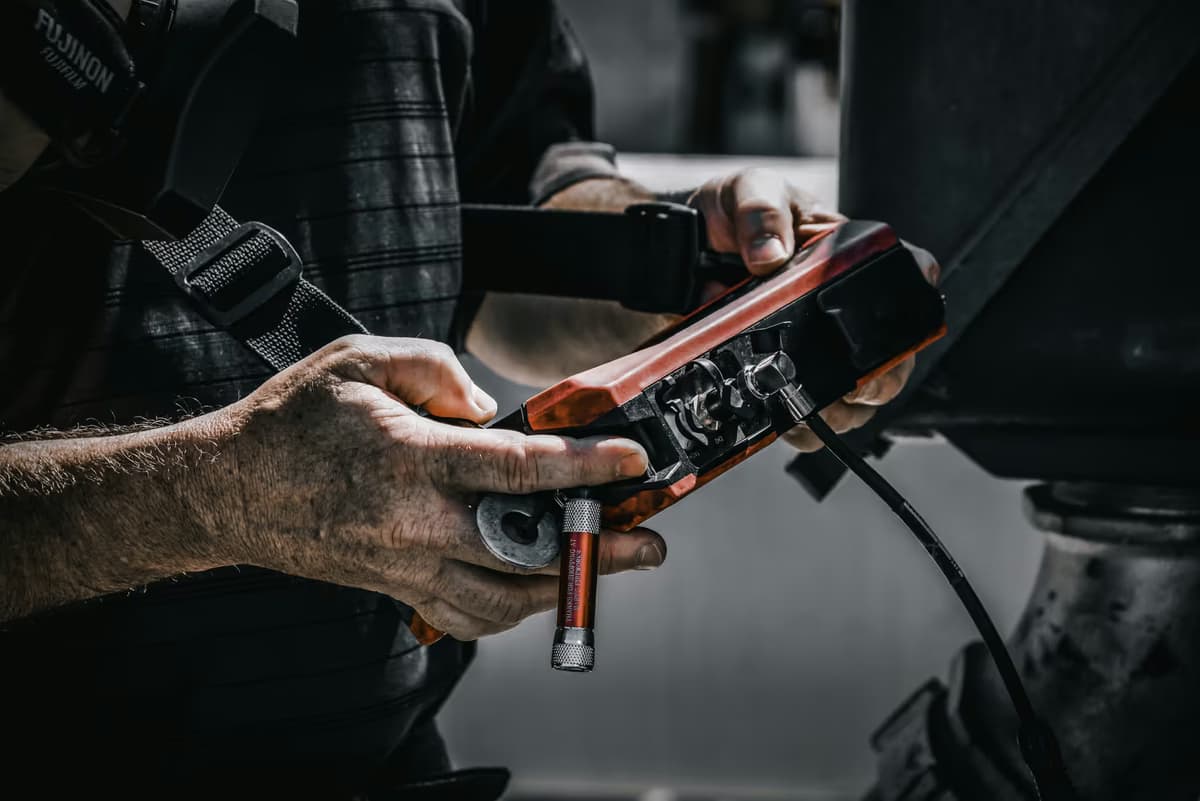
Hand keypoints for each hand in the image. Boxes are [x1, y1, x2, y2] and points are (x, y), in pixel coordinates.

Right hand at [225, 335, 666, 639]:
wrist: (230, 490)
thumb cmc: (293, 422)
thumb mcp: (359, 360)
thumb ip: (435, 370)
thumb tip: (487, 409)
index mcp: (411, 460)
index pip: (516, 468)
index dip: (583, 466)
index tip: (631, 460)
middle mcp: (413, 524)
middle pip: (525, 551)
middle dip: (596, 550)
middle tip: (646, 542)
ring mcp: (405, 566)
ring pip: (502, 600)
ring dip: (562, 587)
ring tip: (603, 566)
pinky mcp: (396, 588)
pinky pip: (466, 615)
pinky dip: (511, 608)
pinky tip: (535, 587)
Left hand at [687, 168, 939, 450]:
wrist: (670, 249)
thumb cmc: (723, 213)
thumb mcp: (746, 191)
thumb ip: (761, 210)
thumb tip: (770, 256)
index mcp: (844, 255)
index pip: (905, 275)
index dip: (916, 298)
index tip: (902, 319)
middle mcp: (837, 305)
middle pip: (889, 355)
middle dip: (881, 379)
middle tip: (857, 388)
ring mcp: (810, 345)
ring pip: (850, 397)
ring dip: (838, 410)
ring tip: (812, 408)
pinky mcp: (777, 375)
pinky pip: (801, 416)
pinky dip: (793, 424)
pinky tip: (779, 419)